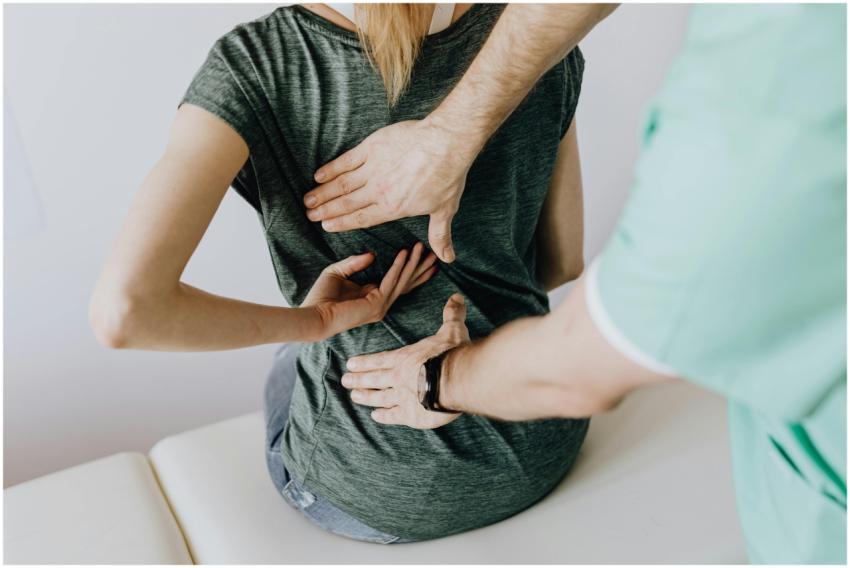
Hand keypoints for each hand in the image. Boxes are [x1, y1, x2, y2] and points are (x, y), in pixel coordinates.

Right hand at [303, 119, 480, 262]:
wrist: (445, 143)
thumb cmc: (447, 177)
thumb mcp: (444, 210)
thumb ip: (439, 235)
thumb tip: (447, 258)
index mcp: (392, 208)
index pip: (361, 218)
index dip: (342, 223)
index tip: (326, 226)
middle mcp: (378, 191)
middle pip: (346, 203)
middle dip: (326, 210)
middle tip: (310, 215)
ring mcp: (373, 169)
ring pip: (341, 184)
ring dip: (323, 193)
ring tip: (308, 200)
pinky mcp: (371, 148)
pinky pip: (346, 161)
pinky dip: (331, 168)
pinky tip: (319, 175)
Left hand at [303, 242, 435, 338]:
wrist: (313, 315)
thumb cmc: (321, 297)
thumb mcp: (338, 272)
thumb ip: (354, 263)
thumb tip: (373, 254)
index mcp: (372, 296)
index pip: (398, 282)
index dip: (411, 269)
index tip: (422, 255)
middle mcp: (380, 303)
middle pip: (407, 283)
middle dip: (421, 267)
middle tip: (435, 253)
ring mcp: (380, 306)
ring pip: (402, 281)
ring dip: (413, 263)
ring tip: (422, 247)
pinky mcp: (376, 305)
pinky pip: (390, 281)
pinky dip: (398, 266)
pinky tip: (404, 253)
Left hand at [341, 294, 469, 428]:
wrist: (456, 380)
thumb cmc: (453, 354)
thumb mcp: (452, 330)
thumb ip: (452, 315)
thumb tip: (456, 297)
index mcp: (405, 358)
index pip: (380, 360)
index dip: (365, 362)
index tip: (350, 364)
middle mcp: (399, 377)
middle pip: (374, 378)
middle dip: (358, 379)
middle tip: (345, 381)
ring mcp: (402, 397)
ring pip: (379, 397)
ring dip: (366, 397)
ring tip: (354, 397)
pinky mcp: (411, 415)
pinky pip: (393, 416)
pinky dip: (383, 416)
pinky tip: (376, 416)